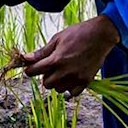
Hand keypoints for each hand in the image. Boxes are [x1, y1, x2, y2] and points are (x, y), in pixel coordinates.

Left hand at [5, 14, 121, 96]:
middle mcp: (66, 71)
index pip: (35, 71)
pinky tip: (70, 78)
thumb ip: (42, 51)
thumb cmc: (78, 33)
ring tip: (62, 71)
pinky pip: (72, 93)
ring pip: (58, 89)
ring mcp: (77, 77)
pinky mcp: (86, 81)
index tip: (30, 68)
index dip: (30, 70)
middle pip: (46, 84)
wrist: (101, 35)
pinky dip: (69, 87)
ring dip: (57, 82)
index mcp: (57, 59)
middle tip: (50, 68)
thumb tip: (26, 58)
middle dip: (45, 76)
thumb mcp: (57, 38)